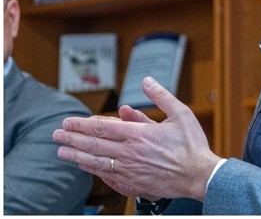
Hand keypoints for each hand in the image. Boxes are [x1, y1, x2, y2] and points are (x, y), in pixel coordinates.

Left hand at [52, 76, 221, 200]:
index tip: (67, 122)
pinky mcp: (133, 185)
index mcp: (139, 134)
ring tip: (62, 153)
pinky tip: (87, 167)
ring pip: (96, 163)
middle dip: (72, 139)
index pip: (102, 127)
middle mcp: (130, 153)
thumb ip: (161, 96)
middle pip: (93, 145)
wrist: (199, 175)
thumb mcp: (180, 113)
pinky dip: (94, 171)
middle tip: (56, 135)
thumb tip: (146, 81)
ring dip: (76, 156)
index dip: (81, 124)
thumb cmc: (192, 145)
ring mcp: (129, 170)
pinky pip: (107, 178)